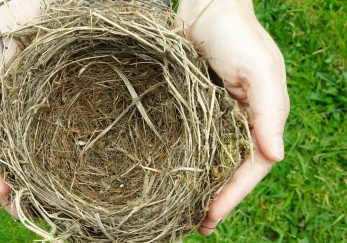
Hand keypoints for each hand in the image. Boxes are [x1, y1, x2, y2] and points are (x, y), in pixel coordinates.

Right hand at [0, 0, 39, 216]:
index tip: (7, 194)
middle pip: (4, 161)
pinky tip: (63, 167)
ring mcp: (23, 111)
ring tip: (50, 200)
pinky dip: (53, 152)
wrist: (20, 3)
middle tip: (32, 210)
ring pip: (27, 151)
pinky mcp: (47, 100)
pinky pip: (48, 131)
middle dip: (15, 187)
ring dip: (36, 176)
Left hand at [175, 0, 289, 235]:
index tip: (210, 218)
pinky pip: (187, 140)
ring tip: (180, 212)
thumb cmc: (236, 35)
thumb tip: (275, 156)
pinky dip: (182, 161)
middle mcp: (236, 123)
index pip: (249, 168)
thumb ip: (268, 112)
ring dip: (197, 186)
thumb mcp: (259, 70)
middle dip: (214, 199)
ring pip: (207, 160)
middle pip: (227, 170)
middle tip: (195, 226)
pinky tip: (170, 176)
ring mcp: (212, 117)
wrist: (205, 8)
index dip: (232, 195)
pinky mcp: (190, 108)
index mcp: (258, 119)